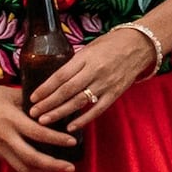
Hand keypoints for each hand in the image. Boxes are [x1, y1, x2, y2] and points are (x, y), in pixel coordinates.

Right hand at [0, 84, 80, 171]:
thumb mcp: (11, 94)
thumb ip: (31, 102)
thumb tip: (52, 104)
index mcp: (11, 120)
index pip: (39, 134)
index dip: (57, 140)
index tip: (72, 142)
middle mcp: (6, 138)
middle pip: (33, 159)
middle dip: (54, 166)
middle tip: (70, 167)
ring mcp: (0, 149)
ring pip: (24, 168)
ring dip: (43, 171)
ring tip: (57, 169)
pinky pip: (15, 165)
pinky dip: (30, 167)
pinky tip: (41, 164)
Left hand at [30, 22, 164, 129]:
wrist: (139, 45)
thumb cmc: (111, 44)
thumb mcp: (89, 48)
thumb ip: (74, 63)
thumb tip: (54, 80)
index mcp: (85, 58)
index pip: (61, 75)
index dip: (45, 88)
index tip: (32, 98)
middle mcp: (94, 71)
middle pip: (67, 91)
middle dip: (48, 103)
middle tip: (33, 113)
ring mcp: (105, 84)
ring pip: (79, 102)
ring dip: (60, 113)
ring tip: (44, 121)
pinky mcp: (115, 94)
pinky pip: (97, 109)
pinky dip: (83, 119)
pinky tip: (70, 127)